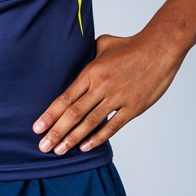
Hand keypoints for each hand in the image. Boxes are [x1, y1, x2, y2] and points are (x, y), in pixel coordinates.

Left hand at [32, 32, 182, 154]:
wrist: (158, 49)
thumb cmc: (129, 45)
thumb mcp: (103, 44)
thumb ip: (87, 57)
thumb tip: (76, 64)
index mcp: (91, 72)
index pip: (65, 97)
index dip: (50, 115)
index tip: (37, 128)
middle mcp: (101, 86)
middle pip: (74, 113)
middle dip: (56, 132)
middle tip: (43, 146)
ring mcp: (117, 98)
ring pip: (90, 122)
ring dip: (73, 138)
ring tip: (59, 150)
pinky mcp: (133, 108)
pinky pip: (113, 126)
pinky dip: (98, 138)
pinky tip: (85, 147)